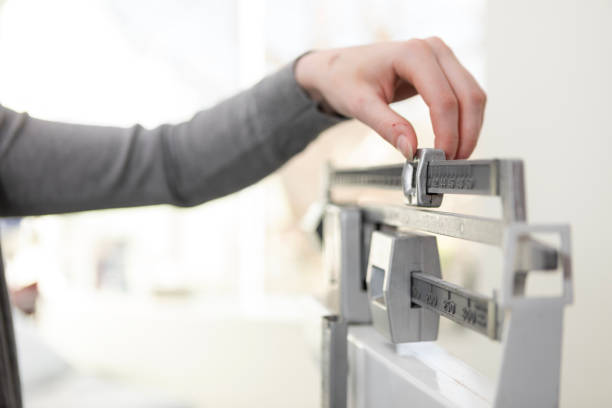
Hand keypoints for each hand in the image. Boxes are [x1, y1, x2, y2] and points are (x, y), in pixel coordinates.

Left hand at [295, 39, 485, 159]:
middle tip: (452, 163)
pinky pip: (466, 95)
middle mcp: (433, 49)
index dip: (447, 133)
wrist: (339, 67)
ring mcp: (442, 57)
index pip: (443, 99)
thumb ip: (387, 127)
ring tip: (454, 156)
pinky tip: (454, 140)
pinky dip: (465, 120)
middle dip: (465, 134)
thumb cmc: (345, 79)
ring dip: (469, 129)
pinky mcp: (444, 68)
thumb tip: (411, 151)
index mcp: (413, 53)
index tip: (441, 158)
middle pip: (468, 96)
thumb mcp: (360, 105)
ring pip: (473, 96)